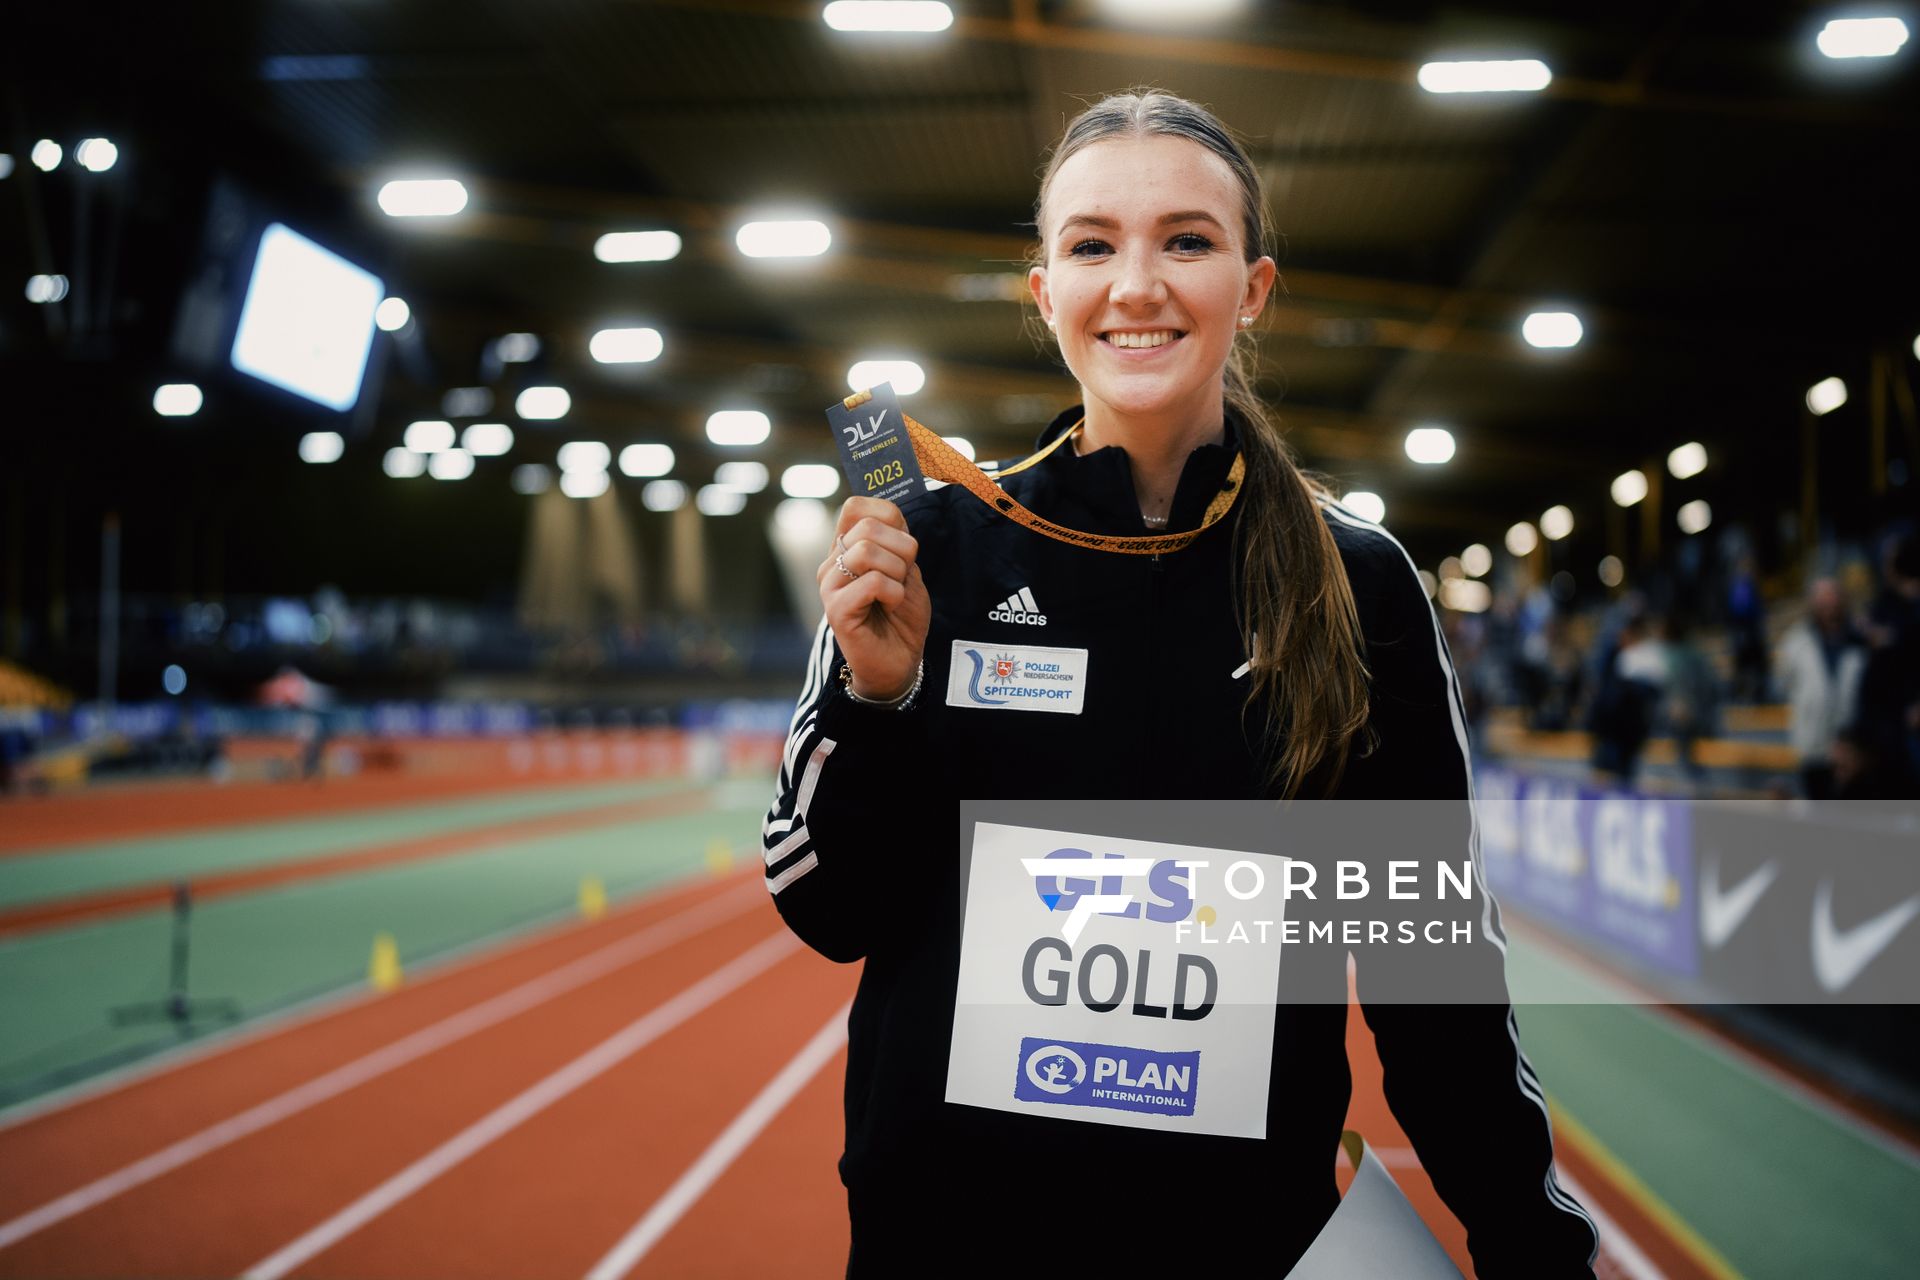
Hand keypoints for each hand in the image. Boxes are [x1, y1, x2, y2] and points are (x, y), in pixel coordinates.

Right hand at [818, 497, 930, 700]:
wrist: (900, 659)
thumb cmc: (901, 614)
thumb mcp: (905, 568)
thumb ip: (896, 539)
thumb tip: (892, 513)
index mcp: (846, 548)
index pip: (856, 506)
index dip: (890, 518)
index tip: (902, 547)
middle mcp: (832, 562)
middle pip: (867, 525)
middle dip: (902, 549)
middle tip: (902, 576)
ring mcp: (829, 585)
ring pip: (867, 552)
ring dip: (897, 573)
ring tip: (894, 594)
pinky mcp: (836, 609)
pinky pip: (872, 582)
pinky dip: (894, 593)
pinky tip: (889, 607)